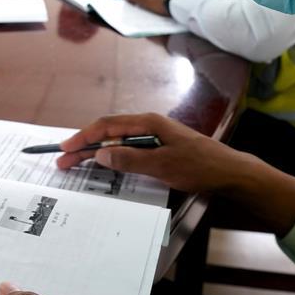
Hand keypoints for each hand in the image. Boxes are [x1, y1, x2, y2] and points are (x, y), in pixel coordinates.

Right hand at [57, 113, 252, 193]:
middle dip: (85, 145)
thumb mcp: (162, 165)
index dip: (83, 137)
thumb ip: (130, 159)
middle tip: (65, 160)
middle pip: (109, 131)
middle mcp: (149, 125)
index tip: (65, 149)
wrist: (230, 172)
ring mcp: (155, 136)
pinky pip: (129, 149)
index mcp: (148, 123)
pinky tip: (107, 164)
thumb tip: (101, 153)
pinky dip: (113, 156)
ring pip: (118, 140)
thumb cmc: (200, 166)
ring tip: (79, 162)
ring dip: (98, 151)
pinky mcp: (160, 148)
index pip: (107, 126)